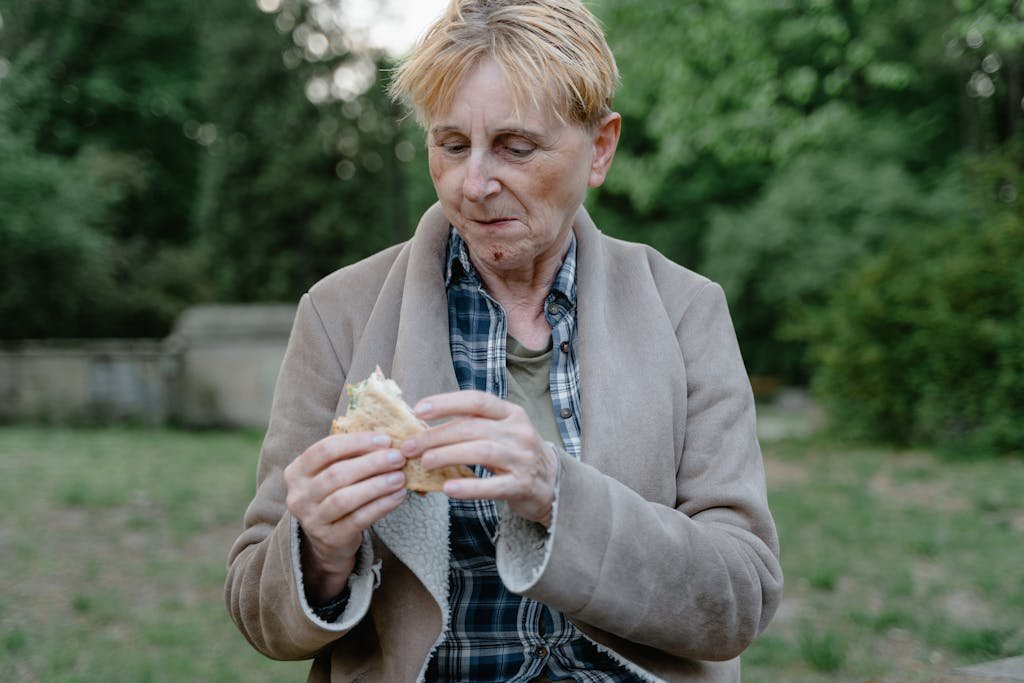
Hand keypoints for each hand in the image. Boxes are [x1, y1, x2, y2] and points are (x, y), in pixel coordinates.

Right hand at [283, 432, 406, 602]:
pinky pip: (358, 519)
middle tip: (398, 457)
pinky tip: (398, 496)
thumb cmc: (337, 494)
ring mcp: (311, 519)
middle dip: (371, 463)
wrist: (329, 540)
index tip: (385, 439)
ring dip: (377, 485)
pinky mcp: (329, 538)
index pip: (324, 449)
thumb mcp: (335, 472)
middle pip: (336, 474)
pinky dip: (381, 506)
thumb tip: (389, 437)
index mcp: (297, 471)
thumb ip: (352, 455)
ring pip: (344, 498)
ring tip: (400, 477)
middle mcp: (298, 495)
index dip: (356, 442)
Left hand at [402, 390, 557, 526]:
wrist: (551, 483)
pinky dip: (469, 487)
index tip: (418, 410)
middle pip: (472, 427)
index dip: (446, 402)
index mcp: (511, 413)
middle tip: (410, 446)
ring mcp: (523, 458)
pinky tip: (448, 488)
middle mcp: (518, 432)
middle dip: (437, 435)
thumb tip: (424, 423)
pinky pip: (493, 485)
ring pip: (481, 452)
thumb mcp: (501, 431)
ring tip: (425, 462)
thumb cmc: (515, 454)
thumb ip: (472, 424)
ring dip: (448, 455)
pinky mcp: (523, 485)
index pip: (476, 400)